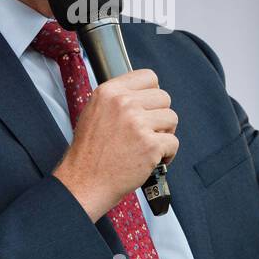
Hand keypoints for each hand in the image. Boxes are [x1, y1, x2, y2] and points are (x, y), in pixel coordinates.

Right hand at [52, 68, 178, 221]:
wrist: (85, 182)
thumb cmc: (90, 152)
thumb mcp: (94, 112)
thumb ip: (117, 99)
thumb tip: (144, 94)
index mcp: (109, 92)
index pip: (148, 77)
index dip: (152, 93)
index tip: (149, 107)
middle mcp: (123, 103)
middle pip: (164, 97)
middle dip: (160, 115)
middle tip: (149, 130)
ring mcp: (138, 124)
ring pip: (172, 118)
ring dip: (165, 133)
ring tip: (150, 145)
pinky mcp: (150, 145)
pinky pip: (173, 142)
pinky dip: (167, 154)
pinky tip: (153, 160)